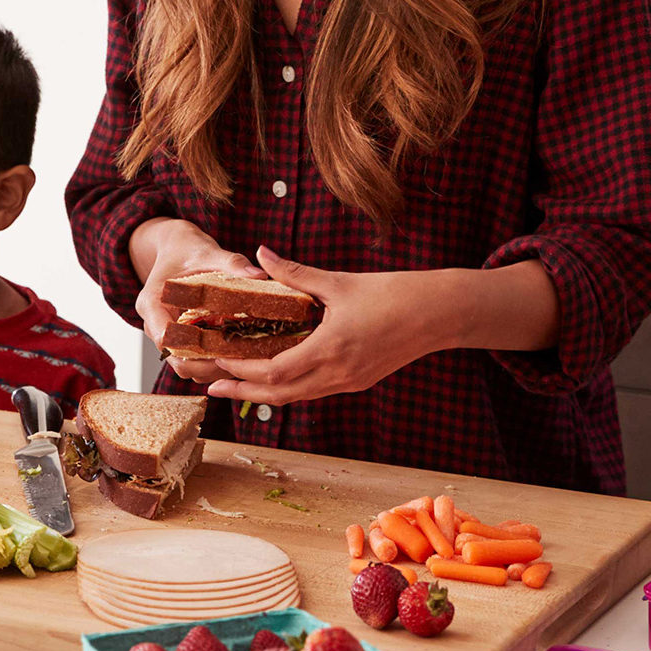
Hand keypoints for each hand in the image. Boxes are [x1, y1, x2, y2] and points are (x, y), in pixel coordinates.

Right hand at [130, 220, 262, 384]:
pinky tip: (239, 354)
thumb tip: (258, 276)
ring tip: (244, 359)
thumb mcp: (209, 252)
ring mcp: (167, 335)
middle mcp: (155, 324)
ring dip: (213, 367)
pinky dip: (214, 363)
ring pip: (187, 367)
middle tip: (242, 359)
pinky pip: (195, 362)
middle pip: (177, 360)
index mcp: (152, 302)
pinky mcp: (181, 340)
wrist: (177, 248)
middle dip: (209, 364)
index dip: (193, 347)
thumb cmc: (188, 249)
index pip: (165, 337)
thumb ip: (232, 263)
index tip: (225, 346)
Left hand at [203, 246, 458, 406]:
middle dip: (243, 390)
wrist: (438, 313)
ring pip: (298, 397)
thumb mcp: (339, 281)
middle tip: (212, 386)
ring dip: (264, 393)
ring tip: (236, 384)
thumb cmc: (393, 293)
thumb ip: (295, 273)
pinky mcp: (359, 381)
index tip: (217, 359)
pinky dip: (291, 387)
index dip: (242, 368)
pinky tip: (277, 377)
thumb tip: (260, 253)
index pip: (274, 371)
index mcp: (330, 349)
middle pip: (280, 394)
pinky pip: (316, 391)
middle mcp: (338, 374)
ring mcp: (350, 382)